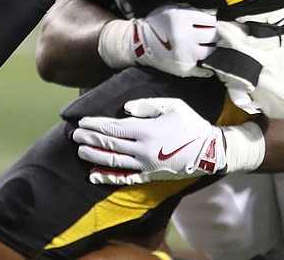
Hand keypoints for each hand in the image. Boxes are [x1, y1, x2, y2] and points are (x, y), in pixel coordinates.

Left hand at [73, 97, 225, 184]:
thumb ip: (146, 105)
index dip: (96, 125)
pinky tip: (93, 174)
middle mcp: (142, 150)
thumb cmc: (191, 123)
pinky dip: (107, 177)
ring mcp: (145, 166)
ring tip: (80, 150)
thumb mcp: (172, 105)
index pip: (113, 128)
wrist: (210, 150)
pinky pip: (124, 178)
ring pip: (113, 162)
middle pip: (109, 145)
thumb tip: (124, 109)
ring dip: (94, 156)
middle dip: (90, 139)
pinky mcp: (149, 177)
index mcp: (146, 131)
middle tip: (74, 135)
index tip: (81, 122)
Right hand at [98, 5, 215, 76]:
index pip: (210, 21)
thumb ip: (192, 11)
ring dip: (210, 48)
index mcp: (182, 19)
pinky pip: (205, 67)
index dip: (210, 22)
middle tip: (208, 34)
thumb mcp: (173, 8)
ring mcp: (186, 54)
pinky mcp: (185, 68)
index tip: (208, 23)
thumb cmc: (158, 22)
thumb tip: (213, 17)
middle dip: (212, 34)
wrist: (140, 43)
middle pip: (212, 36)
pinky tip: (202, 58)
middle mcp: (185, 37)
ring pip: (211, 52)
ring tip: (204, 45)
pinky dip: (207, 63)